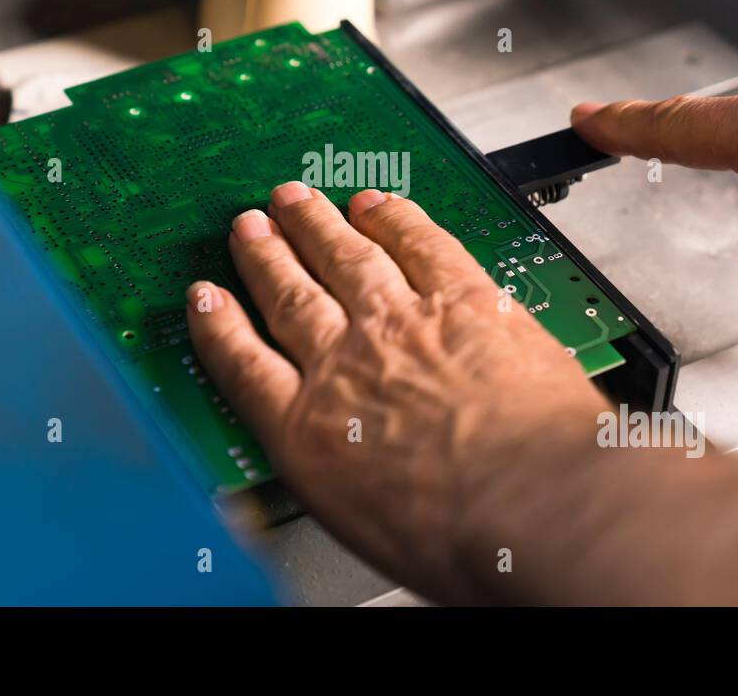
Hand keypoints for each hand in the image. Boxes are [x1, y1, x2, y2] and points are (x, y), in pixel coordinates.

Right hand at [185, 181, 602, 602]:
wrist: (531, 503)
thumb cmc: (461, 538)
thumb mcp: (363, 531)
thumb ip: (342, 483)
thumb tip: (346, 482)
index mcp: (308, 433)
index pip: (244, 367)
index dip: (220, 327)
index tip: (206, 298)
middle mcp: (344, 365)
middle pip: (290, 298)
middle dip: (265, 259)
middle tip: (247, 227)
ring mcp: (401, 323)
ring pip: (344, 259)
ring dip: (316, 225)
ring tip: (295, 199)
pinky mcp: (463, 298)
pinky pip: (418, 244)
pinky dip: (393, 219)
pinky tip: (376, 204)